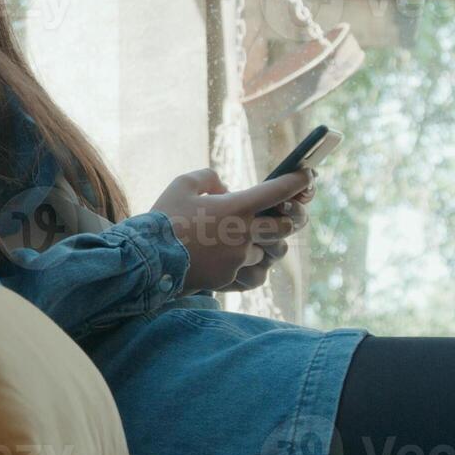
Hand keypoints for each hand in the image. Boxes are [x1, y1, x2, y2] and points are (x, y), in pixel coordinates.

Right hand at [148, 168, 313, 294]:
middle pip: (286, 226)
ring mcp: (239, 259)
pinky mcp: (231, 278)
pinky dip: (253, 267)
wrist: (147, 257)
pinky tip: (241, 260)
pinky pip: (255, 274)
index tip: (307, 175)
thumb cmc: (163, 218)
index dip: (298, 180)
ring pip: (270, 252)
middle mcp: (244, 233)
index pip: (278, 191)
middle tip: (288, 213)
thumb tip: (224, 187)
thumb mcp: (182, 184)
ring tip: (252, 239)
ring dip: (266, 244)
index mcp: (236, 207)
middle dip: (291, 218)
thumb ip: (208, 178)